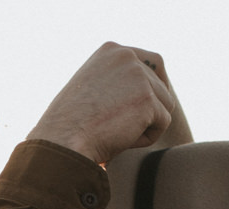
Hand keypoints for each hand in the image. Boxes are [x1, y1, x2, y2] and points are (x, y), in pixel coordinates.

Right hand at [27, 43, 181, 163]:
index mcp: (112, 50)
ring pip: (164, 105)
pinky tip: (122, 139)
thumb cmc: (71, 124)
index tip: (144, 107)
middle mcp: (127, 56)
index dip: (154, 86)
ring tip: (118, 133)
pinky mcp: (147, 99)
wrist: (64, 139)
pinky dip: (146, 137)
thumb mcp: (91, 89)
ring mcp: (139, 76)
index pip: (152, 61)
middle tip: (119, 126)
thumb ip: (115, 82)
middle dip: (147, 111)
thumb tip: (139, 92)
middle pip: (161, 86)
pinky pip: (162, 123)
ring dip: (147, 124)